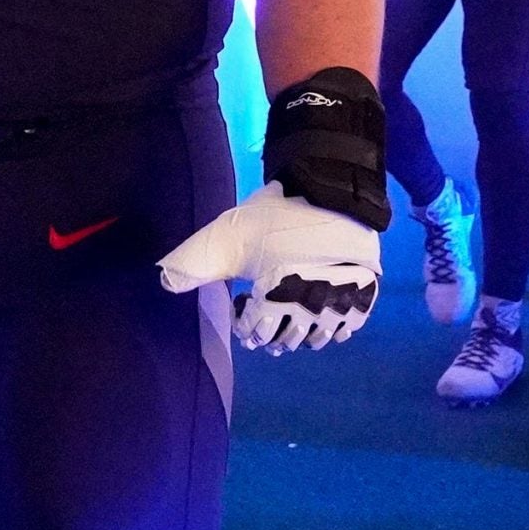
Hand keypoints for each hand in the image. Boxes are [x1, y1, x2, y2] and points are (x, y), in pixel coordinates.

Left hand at [156, 183, 379, 353]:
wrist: (330, 189)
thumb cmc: (274, 216)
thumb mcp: (227, 236)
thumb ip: (195, 262)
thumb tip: (164, 282)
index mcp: (273, 302)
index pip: (255, 333)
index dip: (245, 326)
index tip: (242, 311)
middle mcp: (308, 310)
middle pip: (286, 340)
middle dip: (272, 335)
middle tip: (265, 323)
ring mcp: (340, 302)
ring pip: (319, 337)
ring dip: (303, 334)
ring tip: (294, 324)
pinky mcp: (364, 290)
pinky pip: (350, 325)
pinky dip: (336, 327)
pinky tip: (326, 318)